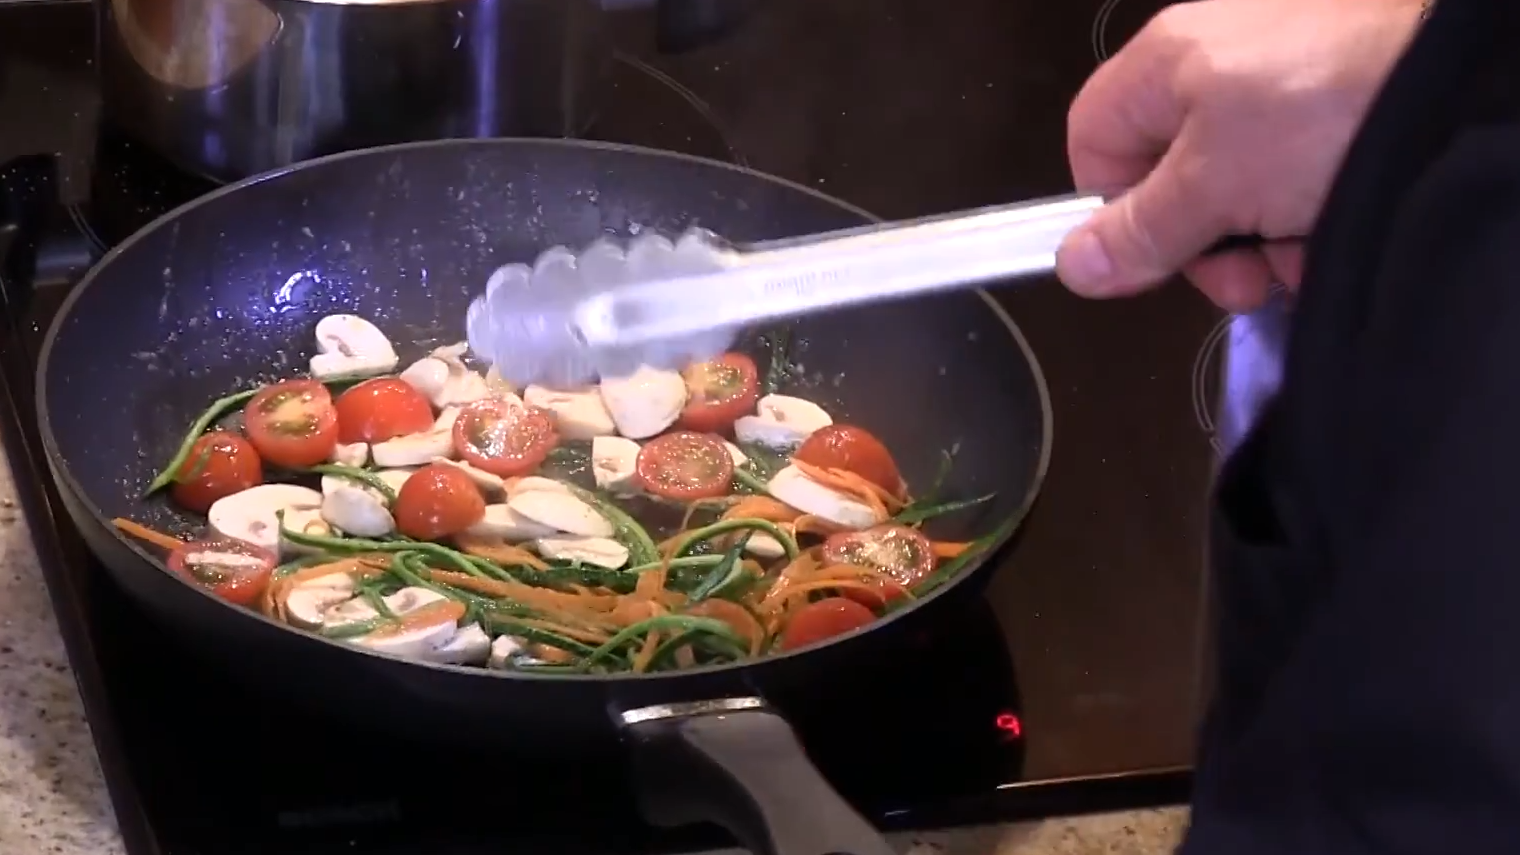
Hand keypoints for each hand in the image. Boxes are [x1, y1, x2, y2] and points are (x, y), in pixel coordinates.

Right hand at [1054, 0, 1424, 310]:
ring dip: (1259, 236)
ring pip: (1234, 182)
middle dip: (1203, 239)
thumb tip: (1073, 266)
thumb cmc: (1324, 108)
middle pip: (1167, 174)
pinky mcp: (1331, 97)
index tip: (1148, 259)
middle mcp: (1213, 62)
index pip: (1094, 143)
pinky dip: (1305, 207)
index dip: (1111, 209)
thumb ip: (1141, 232)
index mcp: (1163, 63)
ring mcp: (1276, 78)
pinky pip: (1290, 167)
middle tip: (1241, 277)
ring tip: (1300, 251)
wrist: (1457, 77)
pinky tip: (1332, 227)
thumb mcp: (1215, 186)